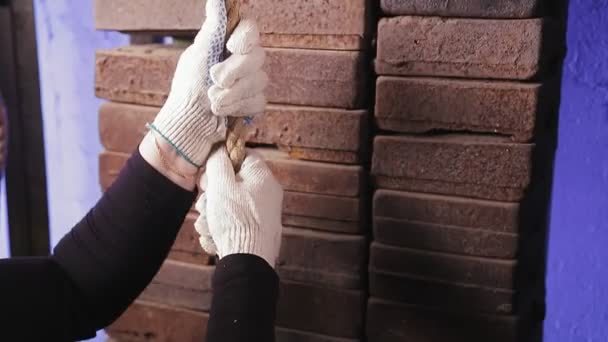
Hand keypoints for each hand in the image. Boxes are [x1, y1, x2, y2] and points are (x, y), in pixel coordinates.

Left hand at [148, 0, 266, 167]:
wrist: (188, 123)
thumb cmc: (188, 86)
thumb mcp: (198, 53)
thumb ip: (213, 28)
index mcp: (229, 44)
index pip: (251, 30)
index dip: (245, 38)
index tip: (231, 47)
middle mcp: (243, 60)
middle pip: (257, 57)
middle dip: (234, 71)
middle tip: (214, 80)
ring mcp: (251, 83)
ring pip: (259, 81)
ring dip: (232, 93)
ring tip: (212, 100)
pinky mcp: (254, 104)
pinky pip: (258, 101)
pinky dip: (237, 107)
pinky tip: (222, 111)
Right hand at [194, 147, 282, 267]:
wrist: (248, 261)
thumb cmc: (236, 220)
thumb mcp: (221, 185)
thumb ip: (218, 162)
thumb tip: (218, 150)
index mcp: (262, 177)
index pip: (242, 155)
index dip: (221, 161)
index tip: (209, 174)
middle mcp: (265, 194)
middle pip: (231, 182)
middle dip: (212, 195)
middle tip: (206, 205)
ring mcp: (261, 214)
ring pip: (227, 205)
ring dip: (212, 214)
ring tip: (209, 226)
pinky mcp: (254, 231)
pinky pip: (231, 223)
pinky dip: (220, 229)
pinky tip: (215, 238)